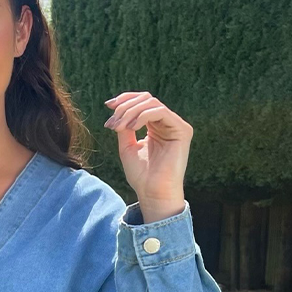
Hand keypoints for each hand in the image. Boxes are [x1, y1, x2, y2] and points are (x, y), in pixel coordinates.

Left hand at [104, 91, 190, 214]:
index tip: (108, 105)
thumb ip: (124, 126)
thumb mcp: (126, 146)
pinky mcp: (182, 130)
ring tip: (119, 127)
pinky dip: (142, 116)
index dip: (125, 99)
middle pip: (146, 99)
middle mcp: (167, 123)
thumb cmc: (141, 175)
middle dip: (125, 106)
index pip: (142, 102)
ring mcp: (176, 126)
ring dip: (131, 112)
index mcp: (156, 126)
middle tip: (112, 123)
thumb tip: (116, 108)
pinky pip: (161, 112)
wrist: (152, 192)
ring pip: (152, 103)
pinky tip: (132, 128)